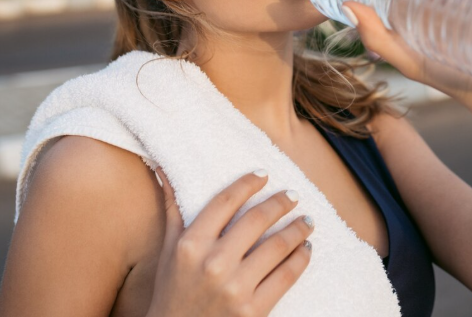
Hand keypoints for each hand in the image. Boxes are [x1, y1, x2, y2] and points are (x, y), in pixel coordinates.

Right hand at [146, 168, 313, 316]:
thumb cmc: (172, 293)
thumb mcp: (167, 252)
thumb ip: (172, 210)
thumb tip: (163, 169)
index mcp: (191, 245)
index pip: (226, 201)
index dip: (248, 184)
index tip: (263, 175)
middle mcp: (213, 263)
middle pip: (257, 220)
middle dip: (281, 203)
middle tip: (293, 196)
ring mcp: (234, 287)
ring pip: (277, 246)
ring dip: (298, 229)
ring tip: (308, 221)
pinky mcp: (253, 310)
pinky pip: (286, 276)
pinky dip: (301, 258)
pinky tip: (306, 249)